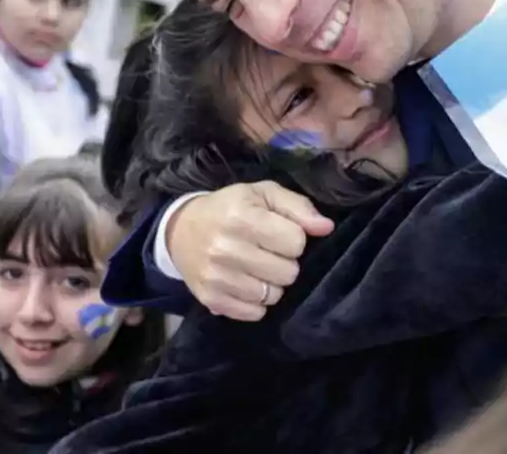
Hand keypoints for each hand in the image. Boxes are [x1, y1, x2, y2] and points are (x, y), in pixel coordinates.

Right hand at [168, 181, 334, 320]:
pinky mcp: (210, 299)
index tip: (279, 234)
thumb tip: (326, 227)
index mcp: (242, 216)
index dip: (294, 238)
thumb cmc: (230, 208)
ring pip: (273, 295)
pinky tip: (247, 283)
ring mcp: (217, 277)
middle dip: (285, 262)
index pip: (296, 242)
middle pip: (288, 273)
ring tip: (258, 268)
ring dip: (272, 284)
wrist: (181, 230)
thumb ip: (298, 207)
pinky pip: (254, 313)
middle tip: (269, 252)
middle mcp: (226, 248)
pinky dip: (257, 302)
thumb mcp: (263, 194)